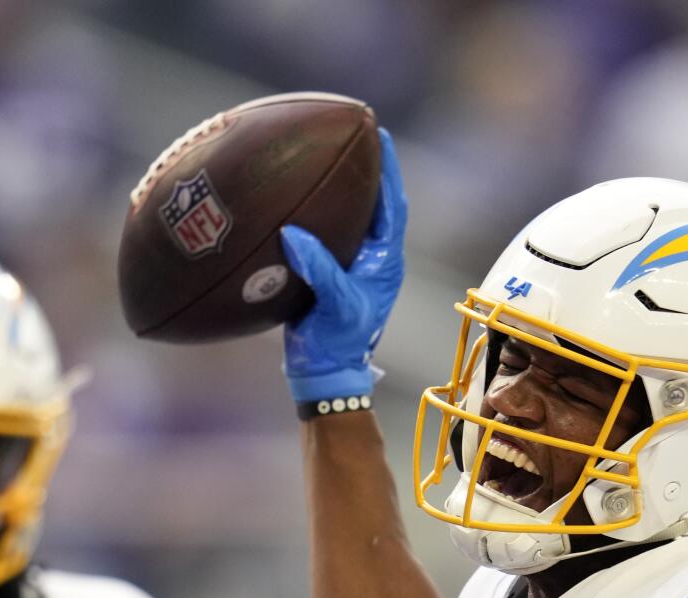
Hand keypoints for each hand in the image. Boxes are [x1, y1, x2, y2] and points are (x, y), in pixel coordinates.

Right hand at [281, 128, 406, 403]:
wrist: (323, 374)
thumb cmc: (337, 343)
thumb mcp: (333, 305)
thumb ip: (320, 269)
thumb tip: (295, 234)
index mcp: (385, 262)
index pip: (393, 205)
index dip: (389, 170)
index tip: (379, 135)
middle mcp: (374, 259)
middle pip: (375, 203)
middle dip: (367, 169)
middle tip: (353, 133)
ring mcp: (353, 267)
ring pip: (352, 217)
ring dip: (344, 189)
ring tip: (326, 154)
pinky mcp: (331, 274)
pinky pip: (327, 233)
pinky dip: (316, 212)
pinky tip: (296, 197)